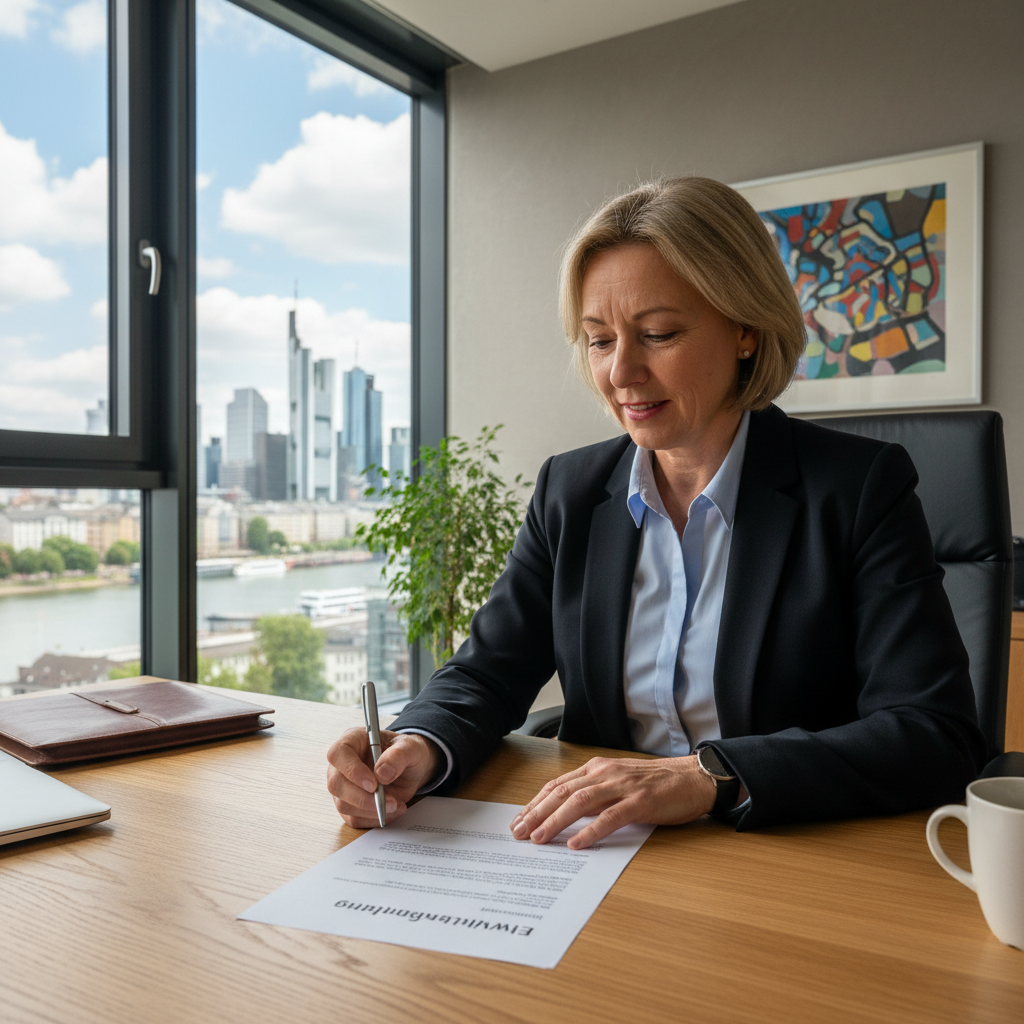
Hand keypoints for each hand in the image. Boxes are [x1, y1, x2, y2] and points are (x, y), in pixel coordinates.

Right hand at [326, 728, 440, 828]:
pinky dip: (374, 819)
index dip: (352, 770)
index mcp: (352, 741)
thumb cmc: (405, 752)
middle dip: (363, 798)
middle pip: (336, 784)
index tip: (373, 784)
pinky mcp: (349, 805)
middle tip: (390, 801)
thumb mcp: (411, 747)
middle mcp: (341, 764)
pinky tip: (392, 811)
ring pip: (344, 805)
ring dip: (371, 810)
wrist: (410, 769)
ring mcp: (343, 786)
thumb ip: (399, 755)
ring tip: (396, 804)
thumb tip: (382, 773)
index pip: (338, 753)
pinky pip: (354, 818)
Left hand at [509, 755, 717, 849]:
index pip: (558, 785)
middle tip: (519, 833)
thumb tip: (565, 814)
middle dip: (537, 813)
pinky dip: (591, 831)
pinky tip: (576, 844)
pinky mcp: (641, 802)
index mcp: (598, 768)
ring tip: (539, 839)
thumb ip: (594, 793)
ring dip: (556, 821)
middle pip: (562, 792)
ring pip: (580, 802)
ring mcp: (623, 786)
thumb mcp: (618, 781)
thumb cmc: (657, 784)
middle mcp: (605, 773)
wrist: (694, 778)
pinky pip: (610, 817)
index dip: (535, 803)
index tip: (519, 820)